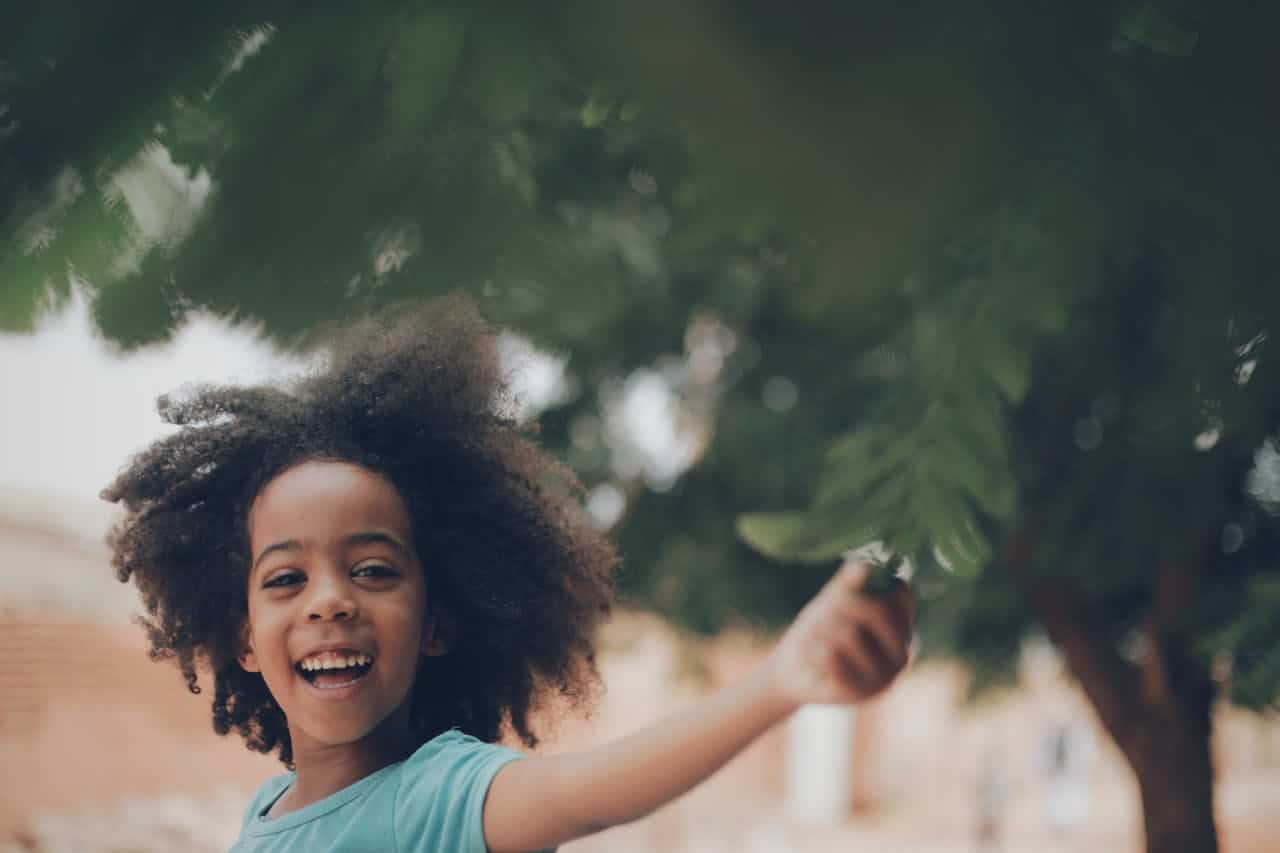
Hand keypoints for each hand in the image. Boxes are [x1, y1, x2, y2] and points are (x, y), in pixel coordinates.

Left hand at [765, 558, 915, 708]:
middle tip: (820, 610)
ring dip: (820, 630)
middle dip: (840, 604)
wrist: (794, 672)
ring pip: (849, 634)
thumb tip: (865, 565)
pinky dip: (814, 650)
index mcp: (902, 628)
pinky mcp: (861, 692)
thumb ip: (848, 584)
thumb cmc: (818, 631)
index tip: (846, 588)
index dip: (872, 584)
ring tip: (812, 639)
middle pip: (876, 610)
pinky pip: (832, 656)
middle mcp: (902, 653)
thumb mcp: (831, 601)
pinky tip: (813, 657)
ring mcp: (884, 676)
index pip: (902, 595)